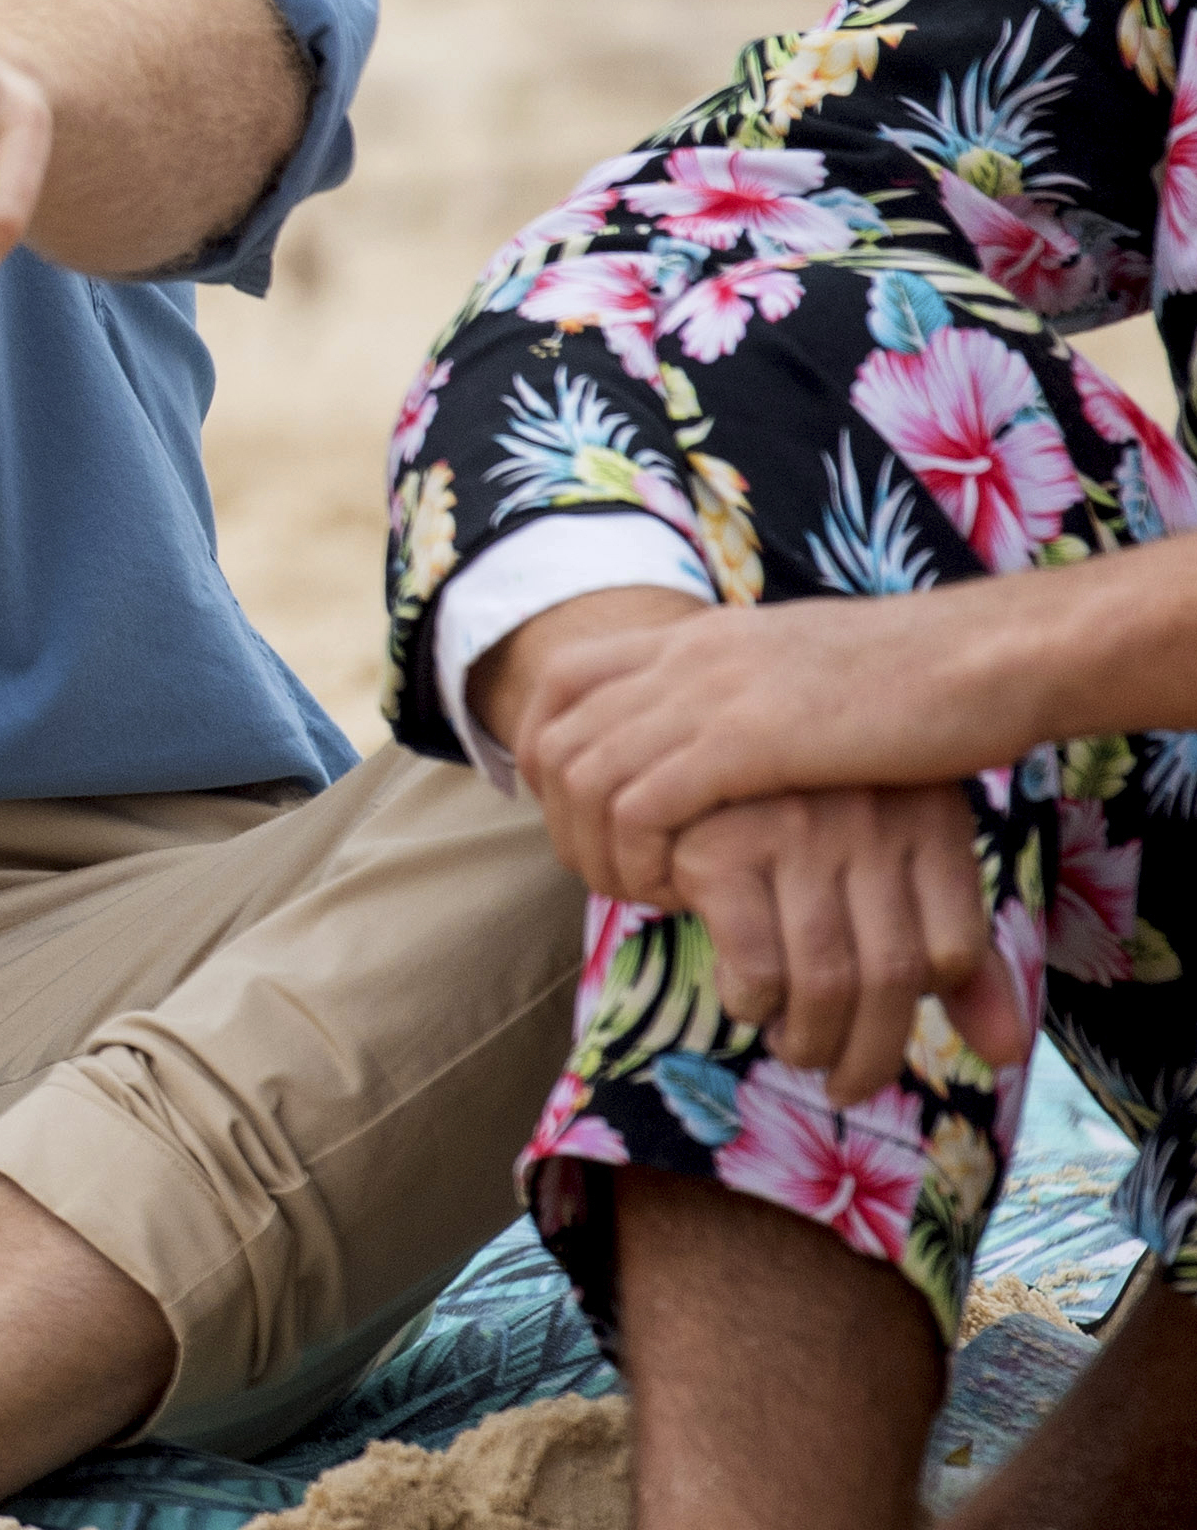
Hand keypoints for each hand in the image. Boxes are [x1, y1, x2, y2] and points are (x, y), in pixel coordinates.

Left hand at [520, 596, 1035, 906]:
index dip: (545, 752)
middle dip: (563, 821)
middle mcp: (684, 656)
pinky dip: (641, 859)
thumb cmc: (917, 679)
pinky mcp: (743, 742)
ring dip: (600, 851)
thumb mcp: (799, 669)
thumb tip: (720, 731)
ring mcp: (707, 694)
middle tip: (609, 875)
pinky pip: (639, 808)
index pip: (559, 681)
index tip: (576, 812)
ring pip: (585, 781)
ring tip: (646, 894)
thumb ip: (746, 691)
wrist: (985, 657)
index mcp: (696, 635)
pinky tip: (682, 891)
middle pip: (558, 741)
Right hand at [663, 786, 1031, 1107]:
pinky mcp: (719, 851)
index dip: (928, 1001)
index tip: (892, 1016)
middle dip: (870, 1055)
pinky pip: (756, 967)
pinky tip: (748, 1001)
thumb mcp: (898, 870)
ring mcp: (792, 832)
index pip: (955, 950)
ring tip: (797, 1049)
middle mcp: (869, 819)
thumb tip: (1008, 1055)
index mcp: (929, 817)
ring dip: (811, 1043)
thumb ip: (957, 955)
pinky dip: (754, 1006)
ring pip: (826, 981)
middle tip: (846, 1087)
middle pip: (894, 974)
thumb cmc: (806, 827)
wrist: (678, 758)